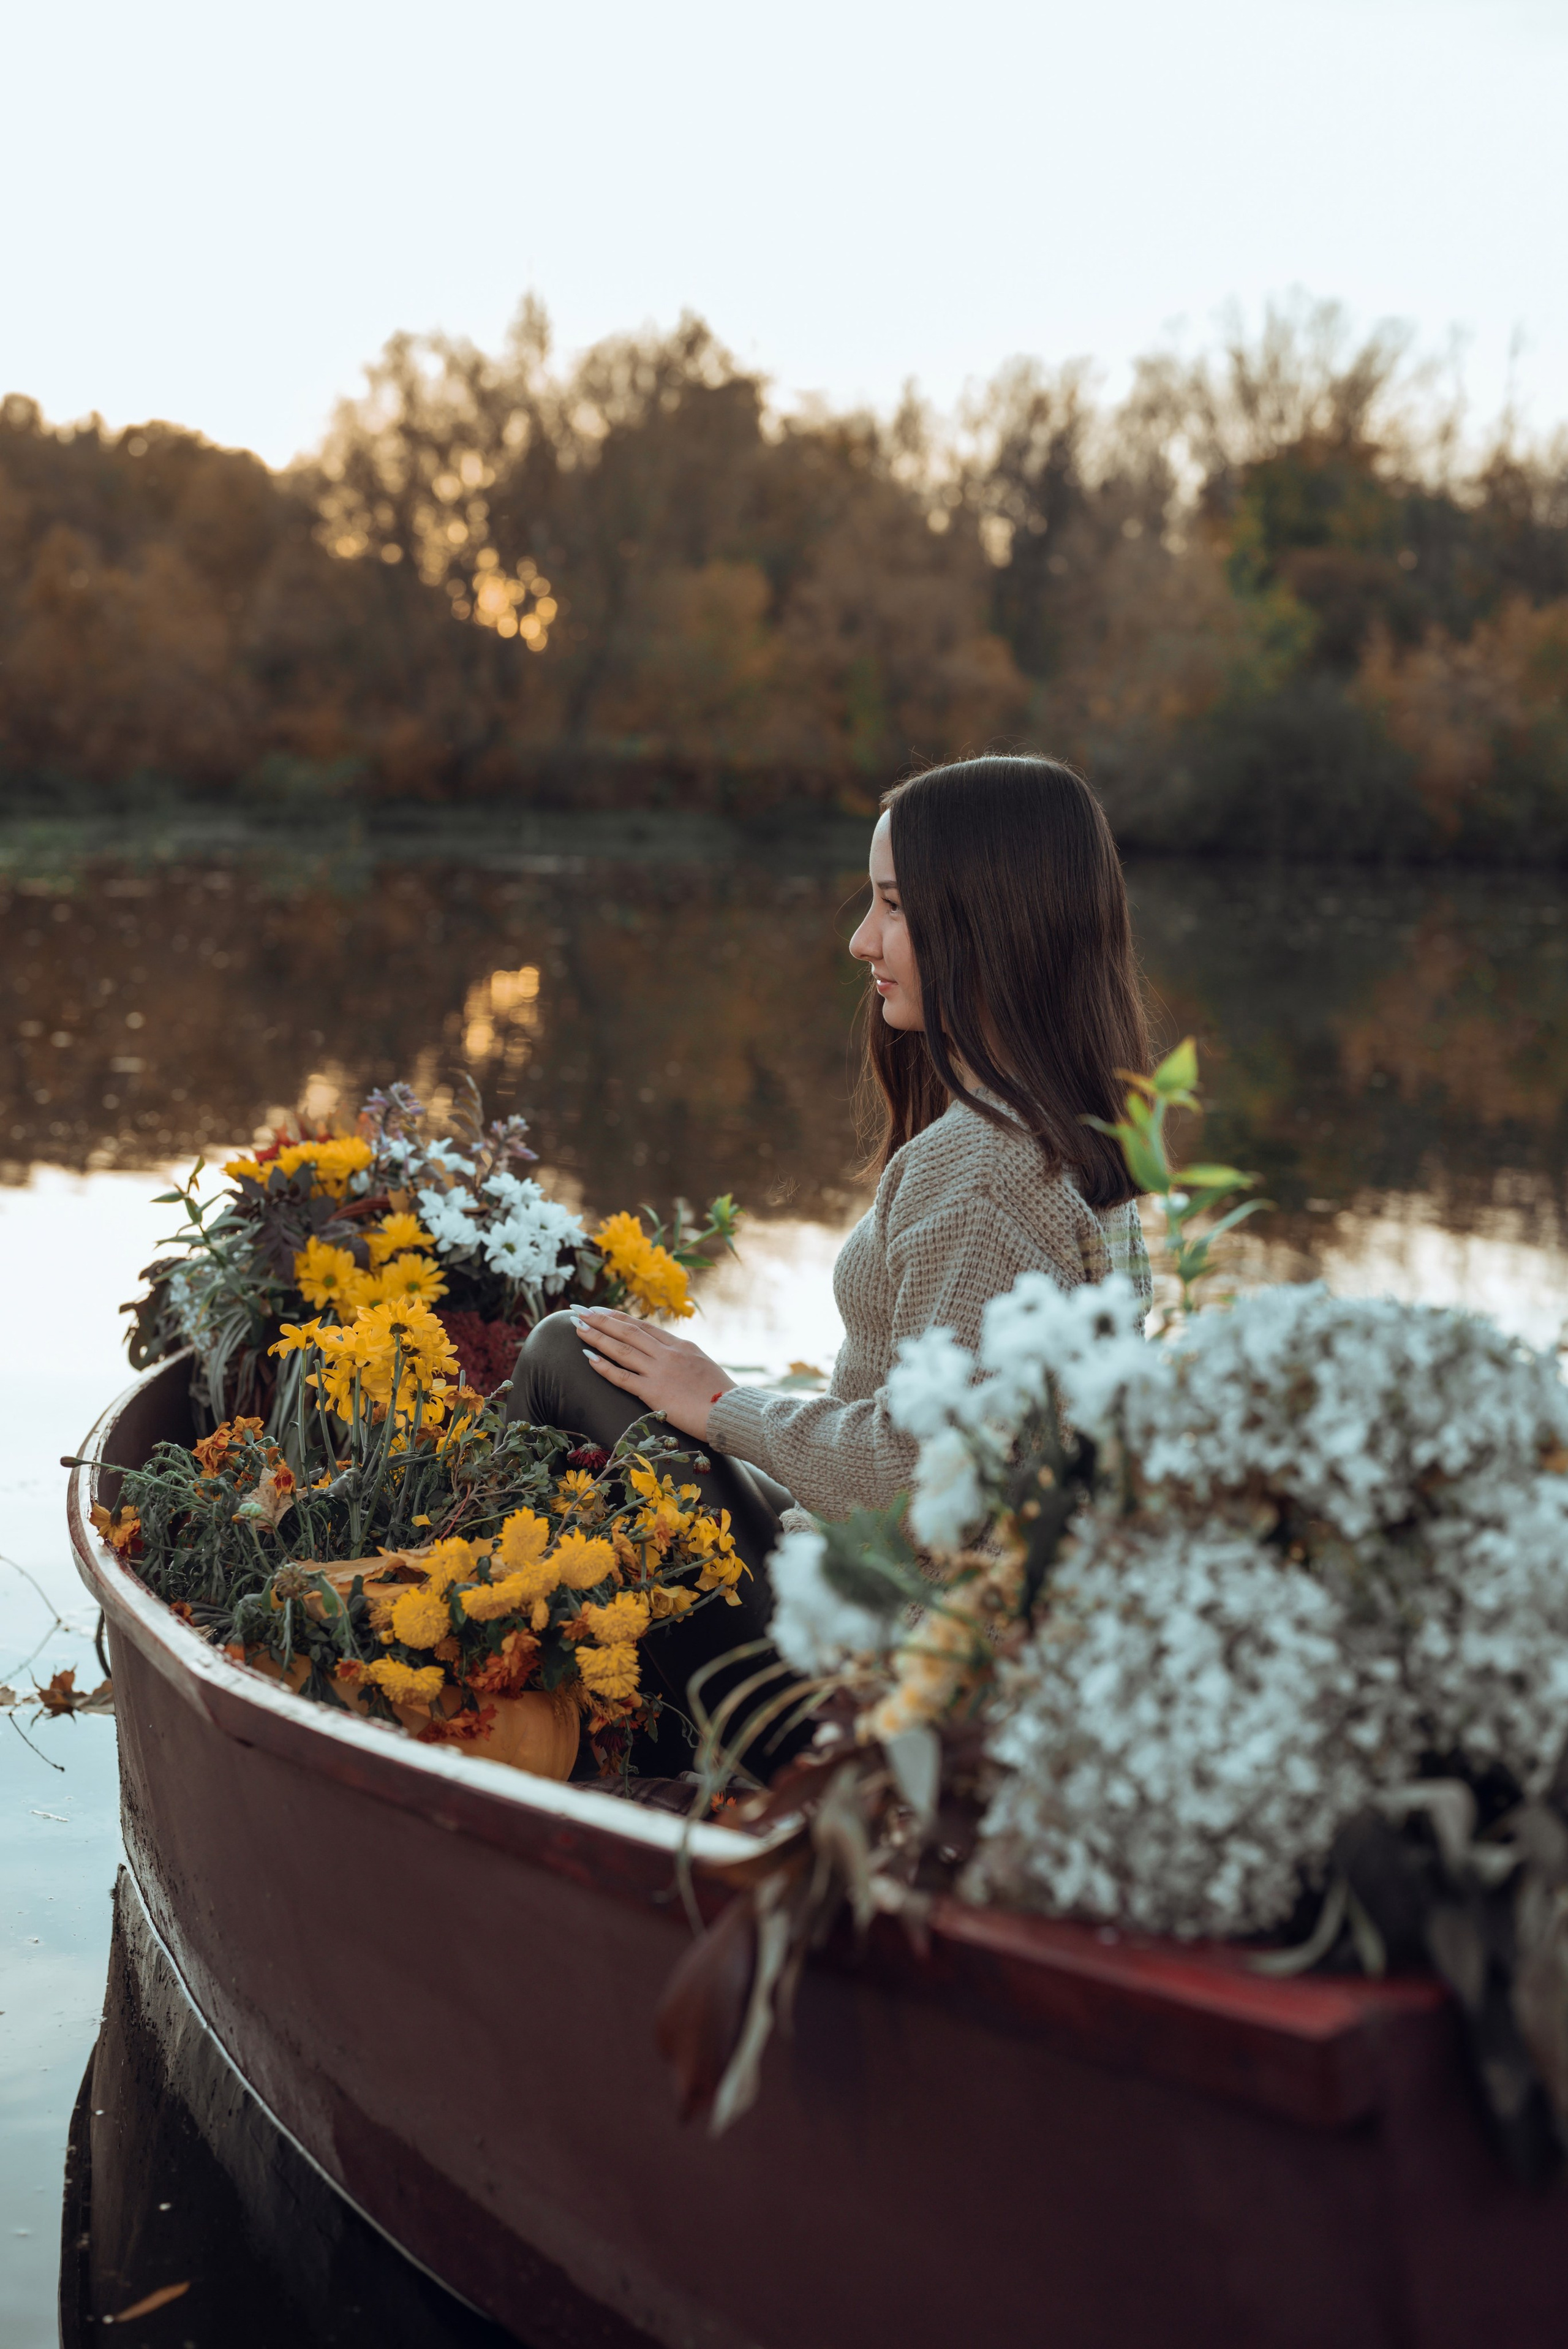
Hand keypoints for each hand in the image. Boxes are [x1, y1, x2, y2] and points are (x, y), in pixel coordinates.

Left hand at [570, 1307, 735, 1440]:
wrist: (732, 1412)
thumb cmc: (722, 1396)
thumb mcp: (703, 1367)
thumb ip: (684, 1359)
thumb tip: (670, 1356)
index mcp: (681, 1345)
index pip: (643, 1327)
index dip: (618, 1318)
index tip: (600, 1310)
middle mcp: (668, 1353)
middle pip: (628, 1332)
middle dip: (600, 1320)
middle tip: (578, 1311)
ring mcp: (660, 1372)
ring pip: (621, 1349)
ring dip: (597, 1337)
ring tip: (576, 1328)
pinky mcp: (654, 1392)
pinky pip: (623, 1377)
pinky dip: (604, 1366)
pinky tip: (588, 1358)